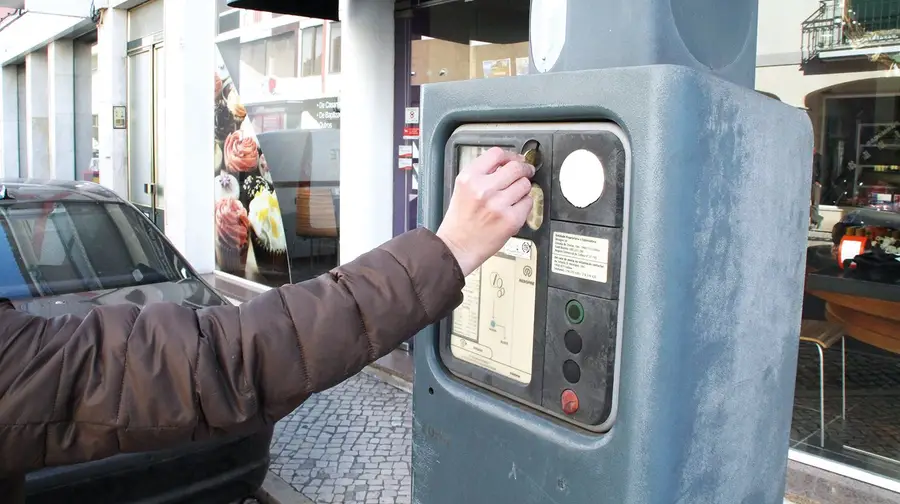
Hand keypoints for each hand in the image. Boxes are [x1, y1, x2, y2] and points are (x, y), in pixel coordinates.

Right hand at [437, 147, 534, 275]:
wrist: (457, 247)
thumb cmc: (460, 220)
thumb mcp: (463, 188)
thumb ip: (482, 174)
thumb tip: (507, 164)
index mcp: (469, 178)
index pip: (497, 154)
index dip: (510, 155)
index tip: (515, 159)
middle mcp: (483, 188)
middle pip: (516, 167)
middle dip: (523, 169)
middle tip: (525, 173)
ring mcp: (498, 204)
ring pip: (525, 184)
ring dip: (523, 189)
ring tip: (513, 197)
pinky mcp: (511, 219)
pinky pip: (528, 203)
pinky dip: (524, 205)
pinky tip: (513, 210)